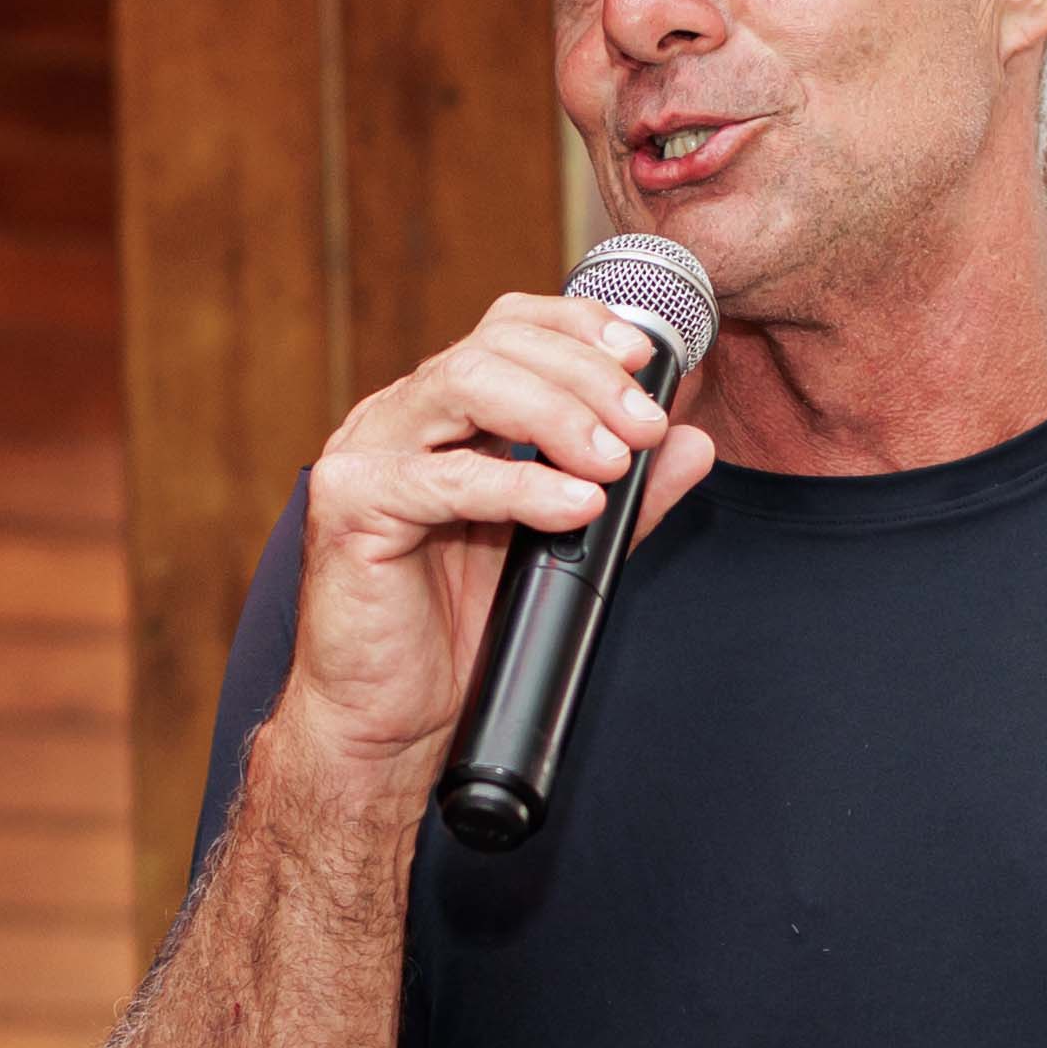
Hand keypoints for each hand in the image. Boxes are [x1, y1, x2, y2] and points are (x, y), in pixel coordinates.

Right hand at [274, 293, 717, 784]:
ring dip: (557, 413)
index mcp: (440, 413)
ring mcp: (367, 453)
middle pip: (494, 346)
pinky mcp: (350, 504)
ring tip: (616, 460)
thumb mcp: (561, 550)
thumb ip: (624, 496)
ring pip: (465, 384)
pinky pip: (444, 477)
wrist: (387, 720)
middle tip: (647, 426)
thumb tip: (695, 445)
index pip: (508, 327)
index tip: (647, 360)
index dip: (579, 327)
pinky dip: (521, 485)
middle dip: (586, 377)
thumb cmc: (456, 634)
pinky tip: (576, 503)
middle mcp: (398, 417)